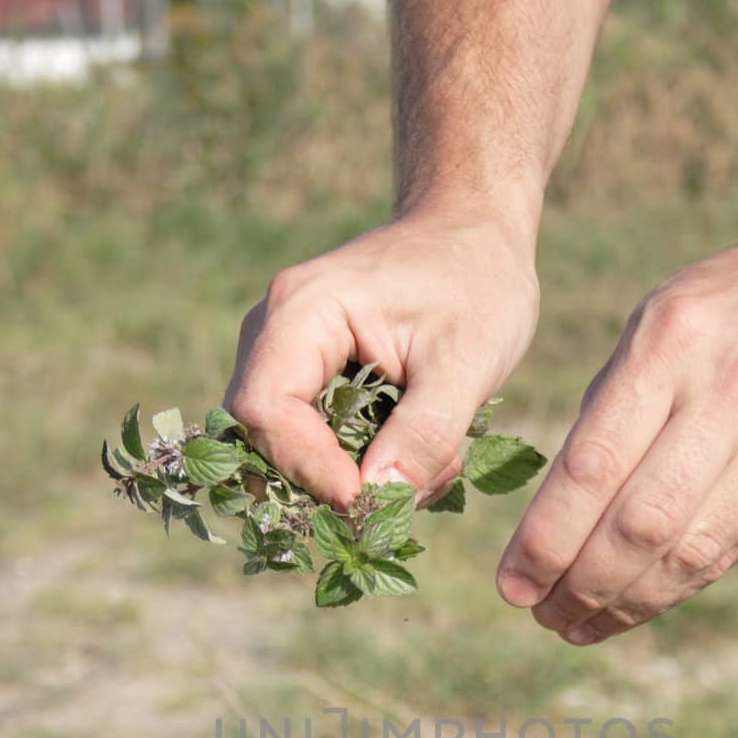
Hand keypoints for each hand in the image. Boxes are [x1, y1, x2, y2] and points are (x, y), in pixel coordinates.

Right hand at [224, 208, 540, 508]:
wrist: (474, 235)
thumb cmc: (476, 282)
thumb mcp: (467, 361)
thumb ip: (424, 432)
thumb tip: (377, 500)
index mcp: (301, 311)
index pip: (265, 410)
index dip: (307, 468)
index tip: (367, 501)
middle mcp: (274, 333)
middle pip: (262, 437)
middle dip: (331, 482)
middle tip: (408, 493)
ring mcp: (285, 357)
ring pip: (287, 450)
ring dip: (352, 480)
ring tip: (426, 470)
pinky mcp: (306, 380)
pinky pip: (311, 444)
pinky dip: (360, 468)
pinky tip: (418, 458)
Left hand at [496, 239, 737, 643]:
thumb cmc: (721, 310)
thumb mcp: (652, 325)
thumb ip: (605, 414)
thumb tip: (548, 523)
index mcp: (672, 343)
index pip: (595, 466)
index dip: (546, 539)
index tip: (510, 584)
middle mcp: (731, 393)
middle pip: (641, 523)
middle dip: (579, 582)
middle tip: (536, 611)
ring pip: (687, 553)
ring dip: (621, 604)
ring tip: (572, 624)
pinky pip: (724, 553)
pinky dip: (667, 591)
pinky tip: (626, 607)